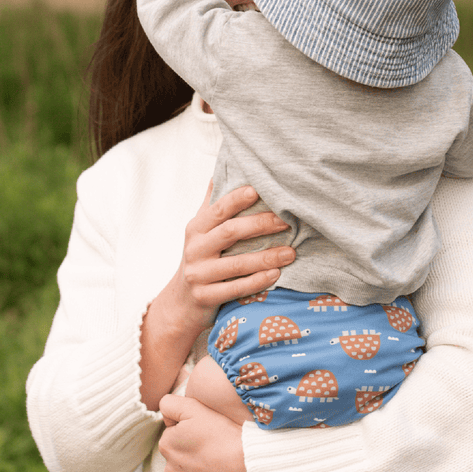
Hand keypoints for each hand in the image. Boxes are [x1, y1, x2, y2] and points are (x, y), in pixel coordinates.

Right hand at [139, 183, 294, 410]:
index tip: (259, 190)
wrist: (181, 303)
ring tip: (291, 253)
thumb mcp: (201, 232)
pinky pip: (234, 289)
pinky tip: (276, 275)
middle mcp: (194, 249)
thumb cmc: (201, 259)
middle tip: (287, 221)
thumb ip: (212, 204)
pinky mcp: (205, 297)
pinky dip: (257, 282)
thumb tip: (222, 168)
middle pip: (229, 232)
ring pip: (235, 264)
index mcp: (196, 229)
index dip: (237, 198)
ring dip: (265, 257)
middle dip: (260, 225)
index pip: (217, 209)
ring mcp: (198, 275)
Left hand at [158, 395, 250, 471]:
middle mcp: (169, 467)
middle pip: (177, 452)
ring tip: (213, 462)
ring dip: (189, 469)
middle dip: (188, 447)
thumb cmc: (223, 434)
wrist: (247, 464)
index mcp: (167, 444)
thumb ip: (171, 404)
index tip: (203, 428)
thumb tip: (163, 411)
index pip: (173, 431)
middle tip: (212, 443)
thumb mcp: (195, 408)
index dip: (188, 427)